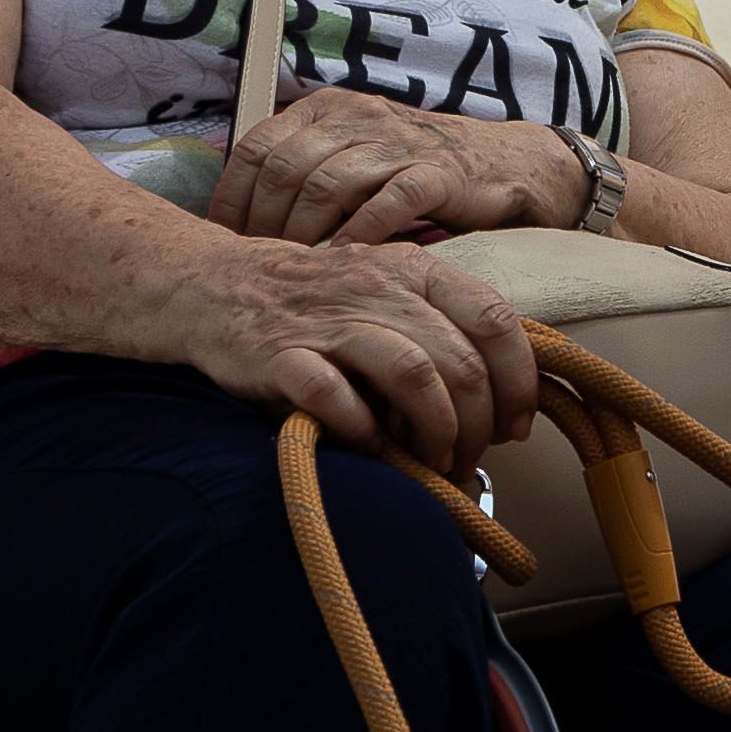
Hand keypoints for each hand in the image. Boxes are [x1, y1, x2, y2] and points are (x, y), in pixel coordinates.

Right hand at [175, 233, 539, 465]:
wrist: (214, 284)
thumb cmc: (315, 300)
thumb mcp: (385, 290)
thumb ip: (438, 326)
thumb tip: (497, 398)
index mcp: (414, 270)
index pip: (494, 319)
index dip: (517, 381)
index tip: (515, 427)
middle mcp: (378, 288)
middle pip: (460, 359)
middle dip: (477, 425)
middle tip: (466, 459)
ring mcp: (328, 320)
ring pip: (413, 374)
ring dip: (434, 430)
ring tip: (431, 461)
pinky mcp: (280, 354)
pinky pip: (335, 396)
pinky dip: (362, 429)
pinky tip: (369, 445)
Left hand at [209, 91, 587, 247]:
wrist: (505, 164)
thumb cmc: (416, 169)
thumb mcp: (353, 153)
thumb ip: (304, 168)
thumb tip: (240, 214)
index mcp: (329, 108)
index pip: (258, 144)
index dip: (232, 194)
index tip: (223, 238)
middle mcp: (358, 118)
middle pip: (286, 165)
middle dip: (262, 220)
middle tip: (256, 263)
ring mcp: (399, 143)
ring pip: (328, 182)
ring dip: (303, 231)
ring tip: (294, 269)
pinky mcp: (438, 173)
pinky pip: (387, 203)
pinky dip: (359, 235)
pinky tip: (345, 263)